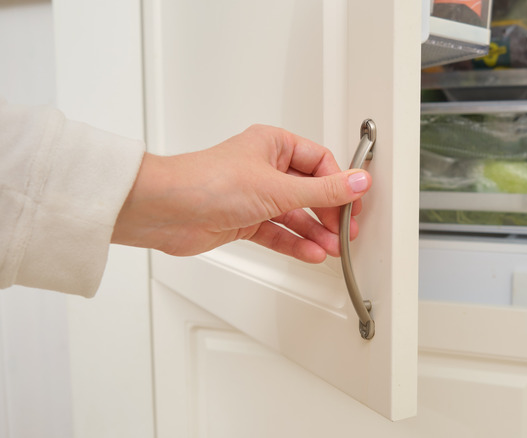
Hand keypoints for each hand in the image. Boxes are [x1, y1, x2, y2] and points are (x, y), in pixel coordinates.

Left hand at [111, 124, 371, 262]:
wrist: (163, 211)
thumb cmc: (206, 182)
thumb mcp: (276, 187)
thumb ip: (322, 191)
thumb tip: (358, 183)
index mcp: (273, 144)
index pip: (321, 162)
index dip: (340, 183)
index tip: (355, 203)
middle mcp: (265, 168)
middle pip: (311, 190)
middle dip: (330, 212)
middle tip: (347, 230)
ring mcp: (254, 196)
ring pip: (296, 214)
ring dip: (316, 232)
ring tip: (334, 247)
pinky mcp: (243, 221)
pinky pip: (279, 233)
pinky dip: (295, 243)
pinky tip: (312, 253)